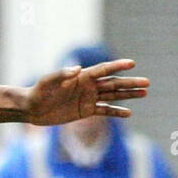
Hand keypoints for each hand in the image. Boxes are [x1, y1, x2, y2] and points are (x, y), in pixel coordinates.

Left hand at [24, 58, 148, 124]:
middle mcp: (88, 86)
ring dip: (128, 95)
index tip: (132, 63)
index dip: (118, 66)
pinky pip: (104, 111)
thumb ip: (62, 74)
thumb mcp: (47, 82)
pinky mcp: (85, 111)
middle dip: (130, 83)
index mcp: (82, 76)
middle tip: (147, 83)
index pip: (104, 69)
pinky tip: (128, 113)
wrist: (30, 109)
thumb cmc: (37, 92)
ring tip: (144, 93)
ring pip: (112, 96)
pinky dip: (116, 112)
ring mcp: (88, 99)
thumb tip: (78, 69)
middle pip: (113, 83)